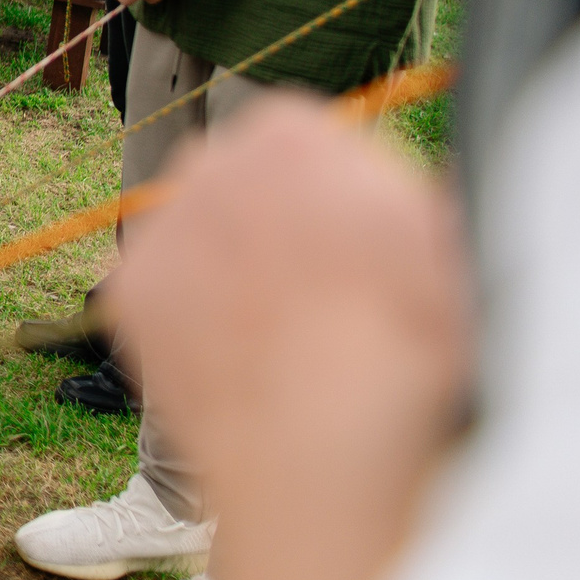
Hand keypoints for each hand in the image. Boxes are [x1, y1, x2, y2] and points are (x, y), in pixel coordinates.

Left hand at [111, 100, 469, 579]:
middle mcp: (209, 163)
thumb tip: (423, 190)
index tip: (361, 239)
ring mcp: (161, 225)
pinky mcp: (128, 288)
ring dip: (229, 266)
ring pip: (199, 231)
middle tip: (320, 288)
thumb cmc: (404, 347)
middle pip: (243, 179)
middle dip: (275, 222)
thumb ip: (424, 197)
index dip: (338, 193)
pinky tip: (237, 359)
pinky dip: (192, 318)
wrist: (319, 444)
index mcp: (291, 135)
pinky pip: (162, 289)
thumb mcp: (451, 248)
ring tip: (282, 335)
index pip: (307, 139)